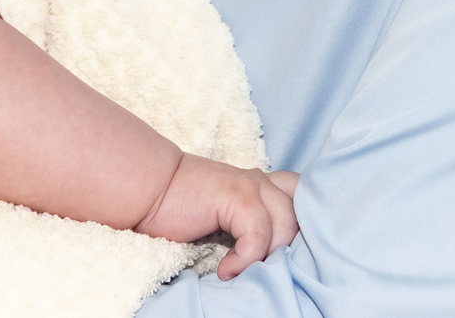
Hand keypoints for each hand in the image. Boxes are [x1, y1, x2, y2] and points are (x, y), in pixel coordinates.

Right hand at [136, 155, 300, 277]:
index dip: (304, 230)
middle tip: (266, 272)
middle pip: (302, 217)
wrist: (150, 190)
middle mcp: (263, 181)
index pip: (305, 202)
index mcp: (263, 184)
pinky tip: (225, 269)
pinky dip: (245, 259)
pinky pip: (258, 237)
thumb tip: (276, 261)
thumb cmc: (182, 209)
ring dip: (268, 258)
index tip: (287, 259)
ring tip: (244, 272)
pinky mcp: (236, 196)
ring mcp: (252, 186)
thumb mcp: (227, 216)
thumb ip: (252, 226)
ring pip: (285, 228)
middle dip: (290, 249)